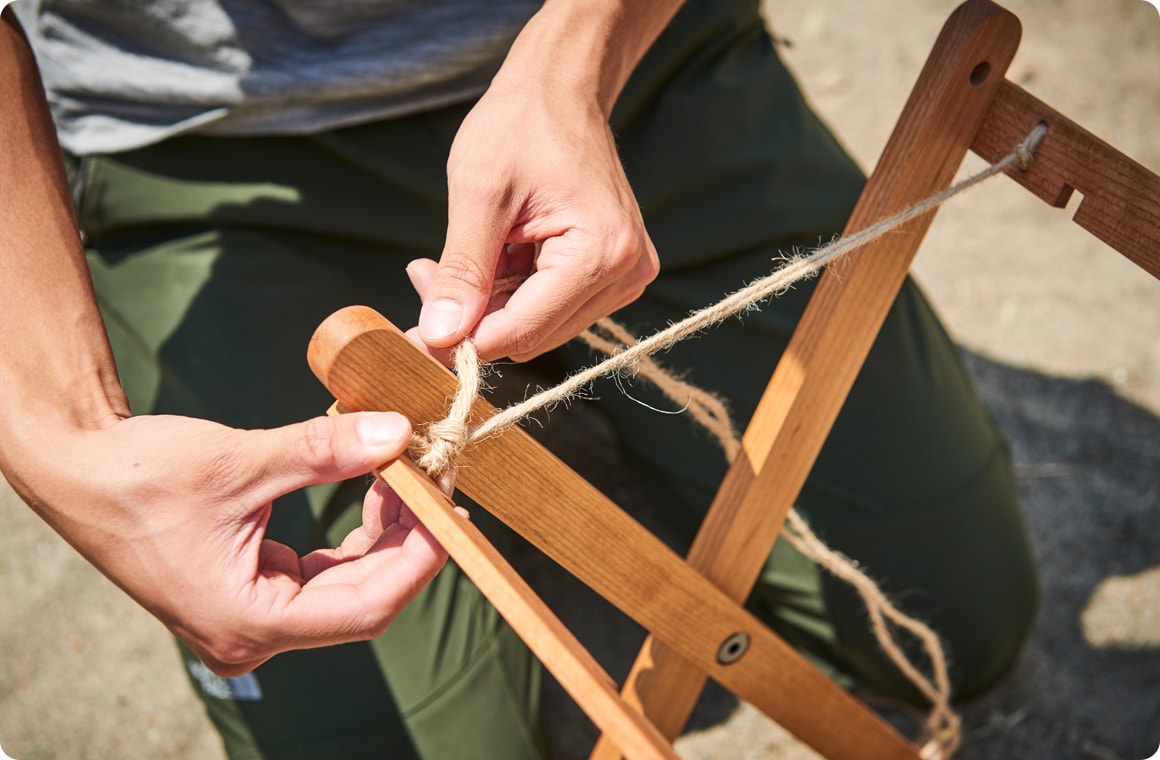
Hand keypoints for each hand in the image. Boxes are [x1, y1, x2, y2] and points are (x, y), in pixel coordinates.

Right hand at [12, 410, 447, 675]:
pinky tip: (372, 489)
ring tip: (408, 475)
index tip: (450, 505)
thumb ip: (323, 450)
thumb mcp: (239, 460)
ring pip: (348, 586)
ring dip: (385, 535)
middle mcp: (254, 634)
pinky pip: (323, 571)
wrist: (78, 472)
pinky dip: (354, 534)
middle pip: (363, 600)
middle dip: (408, 540)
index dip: (419, 558)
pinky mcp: (254, 590)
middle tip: (437, 480)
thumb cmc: (140, 473)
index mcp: (248, 622)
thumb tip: (398, 433)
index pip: (366, 607)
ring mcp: (254, 615)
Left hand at [408, 39, 658, 362]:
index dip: (463, 341)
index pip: (524, 329)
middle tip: (423, 277)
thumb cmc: (521, 125)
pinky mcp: (613, 273)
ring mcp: (624, 276)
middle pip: (532, 335)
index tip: (414, 335)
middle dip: (473, 318)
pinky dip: (510, 292)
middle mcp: (625, 274)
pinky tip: (490, 256)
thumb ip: (462, 271)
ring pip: (538, 327)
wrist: (560, 91)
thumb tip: (439, 336)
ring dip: (489, 305)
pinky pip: (551, 307)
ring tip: (454, 258)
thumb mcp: (478, 193)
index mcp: (602, 252)